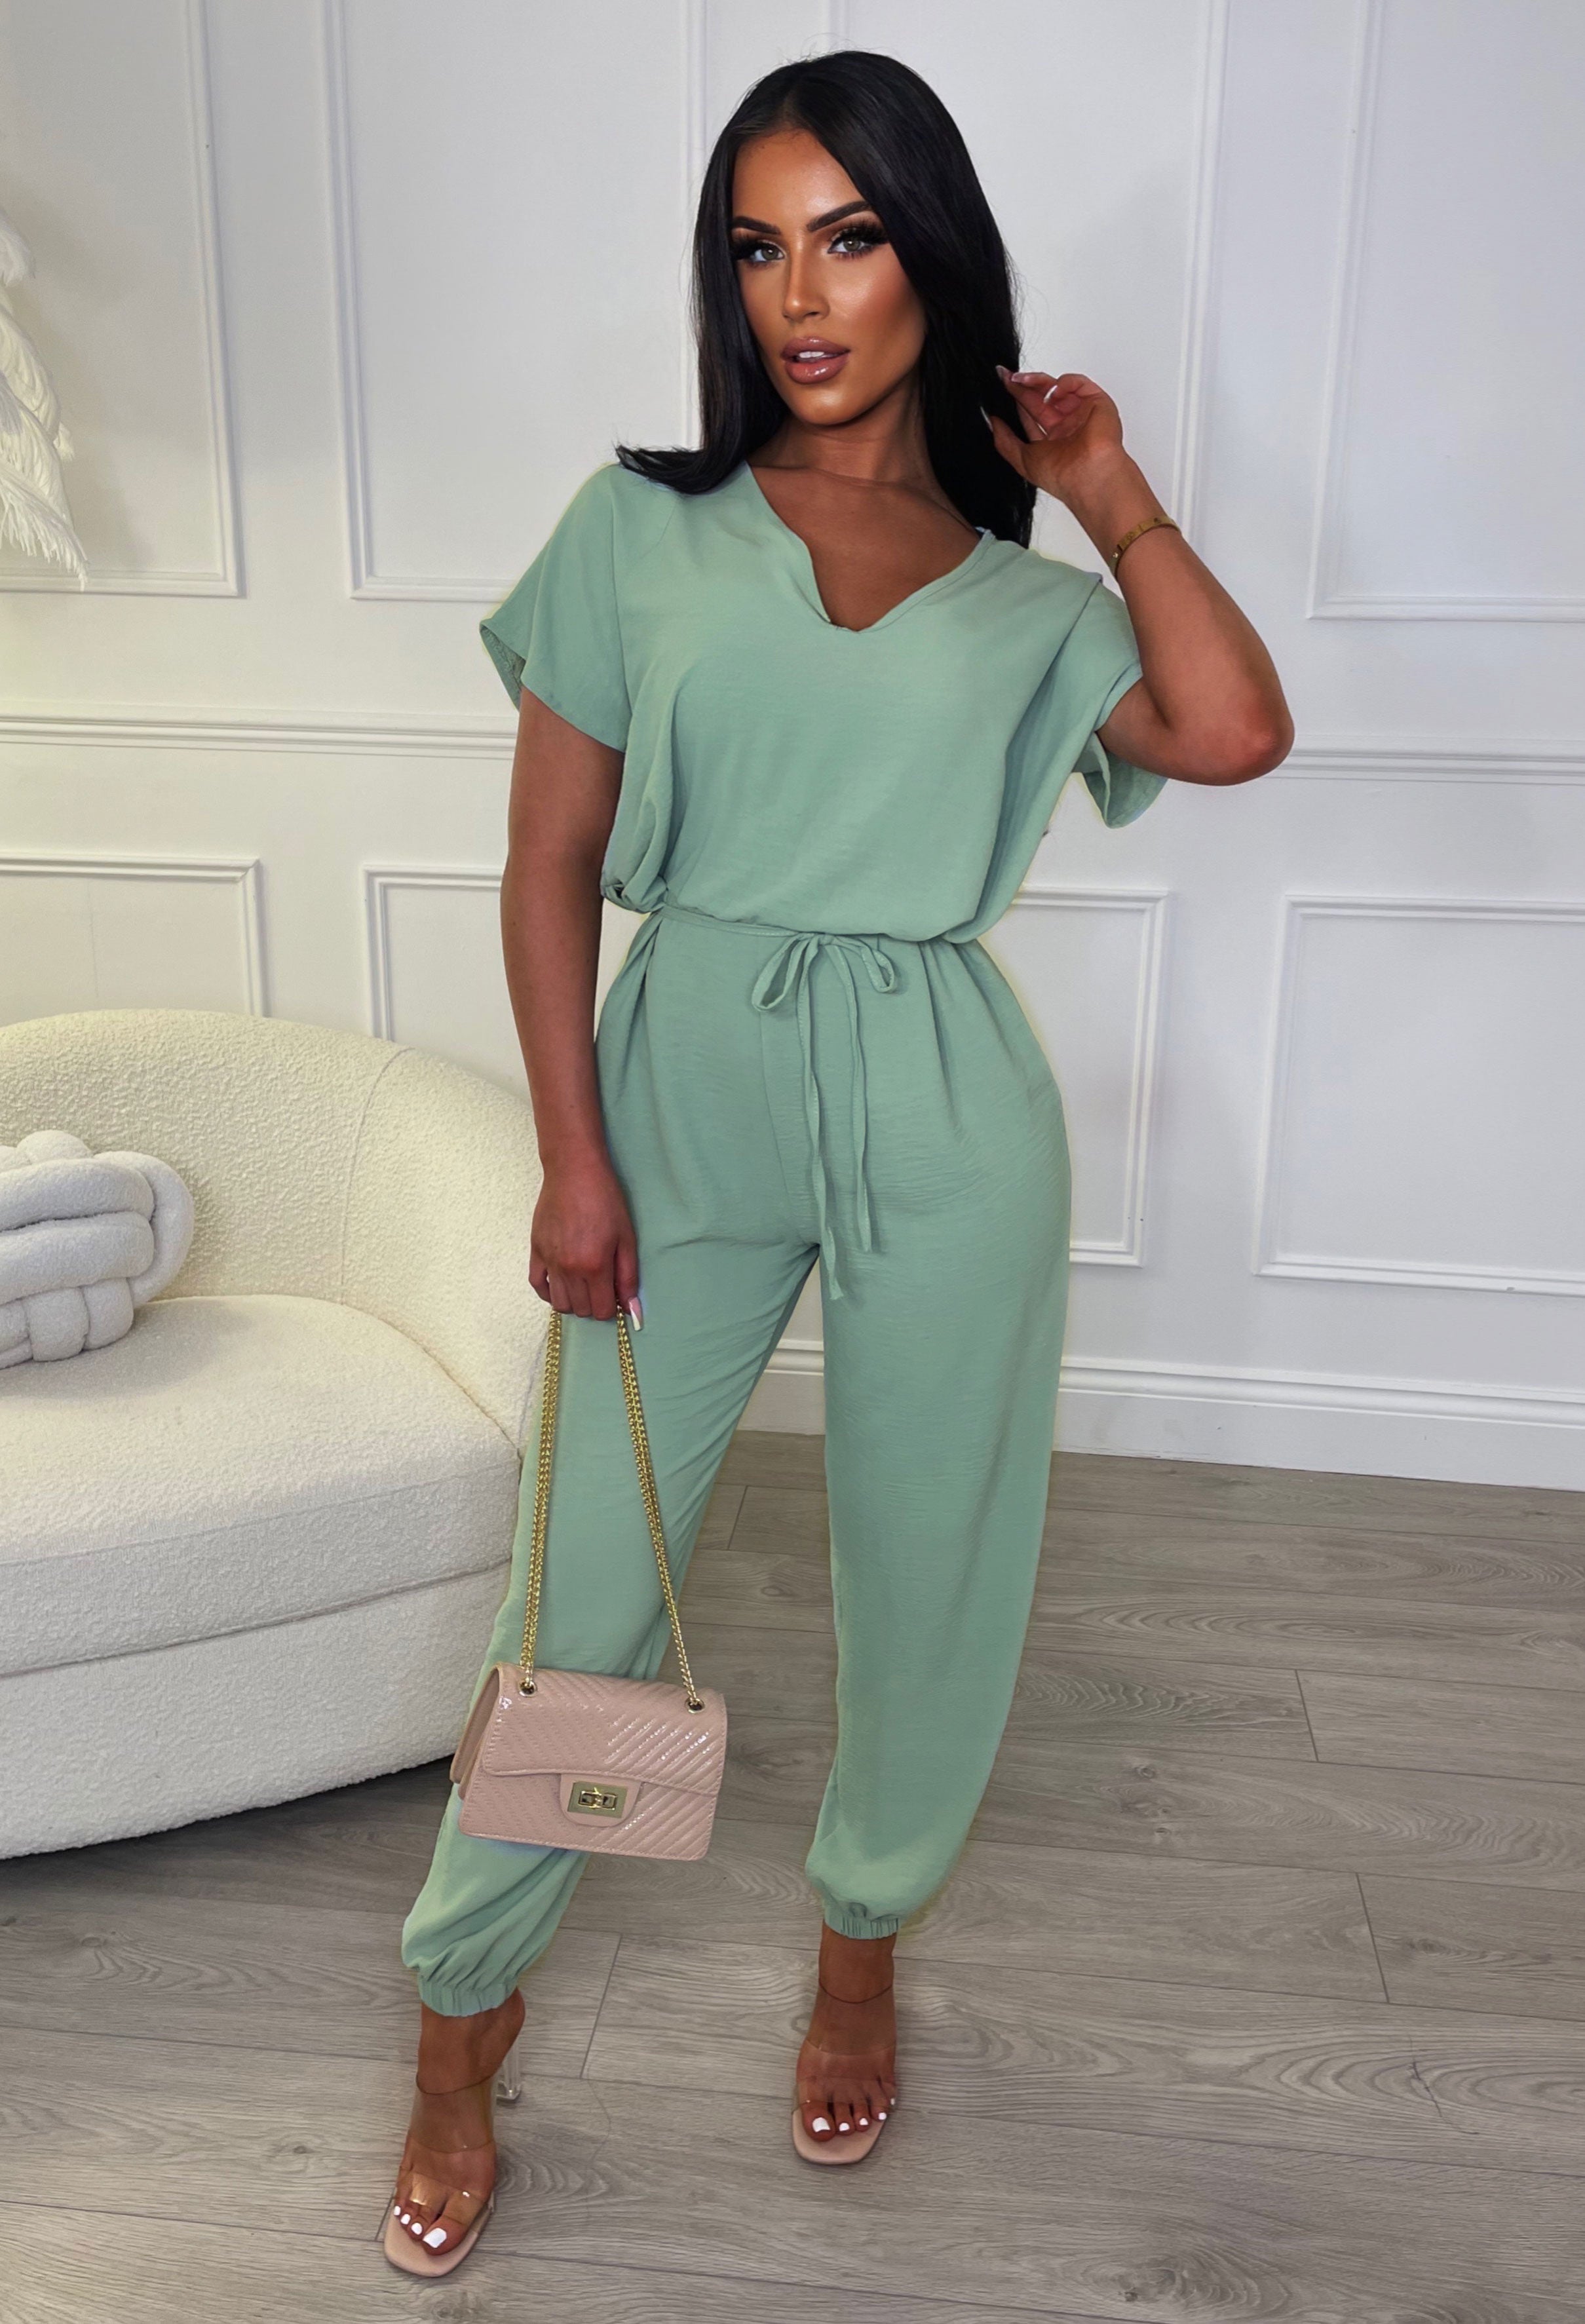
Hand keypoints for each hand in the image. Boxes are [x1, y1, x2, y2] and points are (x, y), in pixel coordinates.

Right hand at [528, 1154, 641, 1325]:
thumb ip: (628, 1276)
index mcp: (594, 1266)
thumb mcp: (626, 1237)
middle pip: (581, 1310)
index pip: (601, 1311)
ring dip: (574, 1301)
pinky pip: (537, 1286)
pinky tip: (561, 1284)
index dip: (612, 1307)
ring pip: (559, 1303)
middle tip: (602, 1285)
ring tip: (584, 1284)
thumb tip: (631, 1309)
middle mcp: (569, 1269)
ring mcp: (549, 1261)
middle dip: (595, 1304)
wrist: (574, 1172)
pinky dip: (549, 1293)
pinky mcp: (535, 1251)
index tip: (615, 1294)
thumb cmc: (606, 1200)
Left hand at [987, 367, 1125, 503]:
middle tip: (1007, 378)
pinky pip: (1079, 383)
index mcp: (1053, 439)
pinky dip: (1064, 382)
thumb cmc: (1061, 475)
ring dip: (1038, 381)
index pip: (1033, 413)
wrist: (1087, 475)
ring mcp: (1081, 413)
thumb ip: (1005, 441)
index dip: (1018, 399)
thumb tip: (993, 422)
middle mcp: (1068, 425)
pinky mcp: (1096, 402)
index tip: (1003, 386)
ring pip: (1058, 387)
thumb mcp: (1022, 459)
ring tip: (1021, 380)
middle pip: (1043, 397)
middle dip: (1024, 386)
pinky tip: (1052, 391)